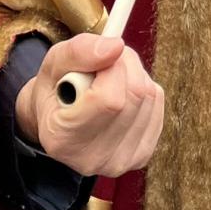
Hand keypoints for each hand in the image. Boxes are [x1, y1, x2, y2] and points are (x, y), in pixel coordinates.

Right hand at [15, 33, 164, 179]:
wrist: (60, 122)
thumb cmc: (54, 91)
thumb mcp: (52, 64)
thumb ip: (78, 52)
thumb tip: (116, 47)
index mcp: (63, 140)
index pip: (109, 99)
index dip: (109, 67)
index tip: (96, 60)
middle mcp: (93, 158)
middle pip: (135, 94)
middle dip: (124, 65)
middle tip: (104, 64)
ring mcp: (121, 162)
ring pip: (149, 96)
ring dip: (134, 74)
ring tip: (109, 80)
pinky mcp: (142, 155)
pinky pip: (157, 104)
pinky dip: (144, 89)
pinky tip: (122, 93)